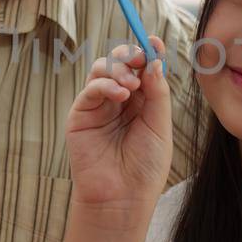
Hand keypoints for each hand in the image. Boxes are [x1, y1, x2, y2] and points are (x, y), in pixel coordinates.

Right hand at [66, 40, 171, 213]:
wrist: (122, 198)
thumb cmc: (145, 168)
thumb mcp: (160, 126)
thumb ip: (157, 93)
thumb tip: (155, 61)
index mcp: (143, 102)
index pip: (143, 68)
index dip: (148, 52)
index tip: (155, 42)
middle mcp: (120, 100)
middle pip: (121, 63)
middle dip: (131, 55)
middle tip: (140, 58)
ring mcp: (99, 106)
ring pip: (103, 69)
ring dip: (118, 69)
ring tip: (130, 87)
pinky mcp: (81, 115)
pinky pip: (91, 88)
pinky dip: (105, 84)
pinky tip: (119, 95)